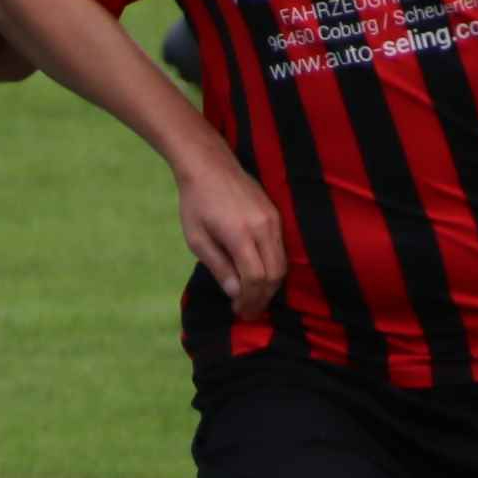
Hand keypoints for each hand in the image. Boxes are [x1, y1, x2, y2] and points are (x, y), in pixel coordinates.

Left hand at [178, 154, 285, 319]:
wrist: (210, 165)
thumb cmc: (196, 202)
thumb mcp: (197, 238)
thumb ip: (218, 266)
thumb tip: (236, 293)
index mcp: (240, 234)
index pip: (254, 278)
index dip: (249, 299)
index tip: (239, 311)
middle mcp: (263, 228)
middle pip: (273, 274)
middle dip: (262, 297)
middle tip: (248, 311)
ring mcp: (273, 220)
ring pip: (282, 263)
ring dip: (270, 285)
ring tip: (254, 298)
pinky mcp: (276, 215)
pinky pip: (281, 249)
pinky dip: (273, 268)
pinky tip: (259, 277)